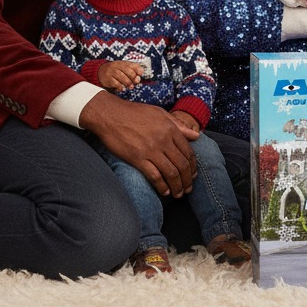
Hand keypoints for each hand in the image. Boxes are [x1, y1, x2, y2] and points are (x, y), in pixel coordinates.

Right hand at [79, 93, 196, 197]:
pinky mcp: (137, 158)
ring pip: (171, 173)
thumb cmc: (134, 112)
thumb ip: (178, 125)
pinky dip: (161, 186)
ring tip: (178, 194)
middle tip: (189, 189)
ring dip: (177, 186)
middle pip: (182, 164)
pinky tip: (164, 192)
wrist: (110, 114)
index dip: (193, 166)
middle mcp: (163, 140)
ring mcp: (150, 150)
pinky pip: (154, 176)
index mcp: (170, 129)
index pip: (188, 152)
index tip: (194, 175)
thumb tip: (196, 136)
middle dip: (188, 180)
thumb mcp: (160, 113)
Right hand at [97, 60, 142, 91]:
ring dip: (128, 83)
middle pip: (128, 70)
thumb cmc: (116, 70)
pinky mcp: (107, 78)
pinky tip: (122, 89)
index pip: (132, 64)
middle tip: (136, 82)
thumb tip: (138, 79)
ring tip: (131, 87)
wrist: (100, 71)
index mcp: (123, 63)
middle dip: (133, 77)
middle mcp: (117, 66)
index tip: (141, 74)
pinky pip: (114, 83)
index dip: (138, 69)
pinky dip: (120, 86)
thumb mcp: (123, 68)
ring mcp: (111, 72)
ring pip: (121, 77)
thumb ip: (132, 71)